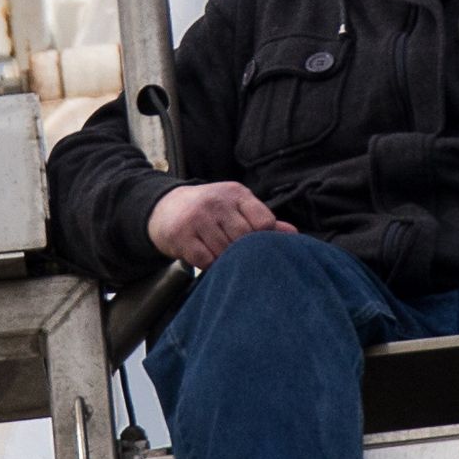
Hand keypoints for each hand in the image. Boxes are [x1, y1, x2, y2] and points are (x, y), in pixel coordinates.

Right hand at [147, 181, 297, 267]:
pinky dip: (209, 265)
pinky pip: (205, 260)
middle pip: (245, 239)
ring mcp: (198, 218)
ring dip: (226, 261)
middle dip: (244, 253)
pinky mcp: (181, 235)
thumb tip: (294, 234)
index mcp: (237, 193)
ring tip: (222, 258)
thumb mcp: (236, 207)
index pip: (264, 222)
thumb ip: (263, 220)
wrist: (164, 208)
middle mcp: (217, 202)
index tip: (257, 246)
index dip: (264, 239)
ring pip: (225, 252)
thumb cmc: (209, 211)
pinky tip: (207, 260)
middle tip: (239, 258)